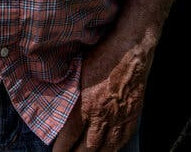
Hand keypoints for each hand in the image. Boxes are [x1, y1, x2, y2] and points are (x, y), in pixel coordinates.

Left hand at [52, 35, 154, 151]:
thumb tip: (57, 99)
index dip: (61, 148)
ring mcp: (119, 118)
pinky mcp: (132, 116)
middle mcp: (102, 115)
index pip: (69, 135)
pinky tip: (108, 150)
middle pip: (87, 148)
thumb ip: (70, 89)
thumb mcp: (80, 69)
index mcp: (86, 103)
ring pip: (106, 149)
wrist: (132, 49)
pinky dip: (114, 149)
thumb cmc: (104, 54)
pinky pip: (123, 140)